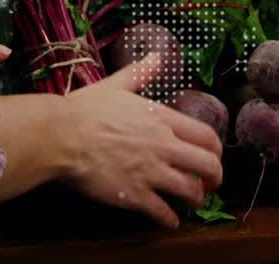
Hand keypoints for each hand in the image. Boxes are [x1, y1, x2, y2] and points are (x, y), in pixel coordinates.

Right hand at [58, 55, 223, 228]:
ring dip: (196, 199)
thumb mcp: (116, 85)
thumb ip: (140, 73)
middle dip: (215, 178)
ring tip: (192, 202)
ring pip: (191, 191)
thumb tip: (157, 56)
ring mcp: (151, 172)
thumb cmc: (85, 109)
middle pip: (208, 165)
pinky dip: (170, 220)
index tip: (214, 156)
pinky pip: (163, 213)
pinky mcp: (134, 195)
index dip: (216, 150)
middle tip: (212, 184)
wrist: (61, 135)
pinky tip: (169, 222)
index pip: (206, 136)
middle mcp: (163, 145)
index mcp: (161, 119)